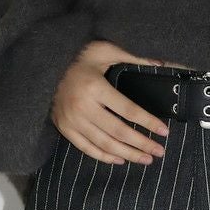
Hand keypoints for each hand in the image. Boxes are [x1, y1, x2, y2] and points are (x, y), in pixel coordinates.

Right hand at [51, 41, 170, 164]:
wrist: (45, 66)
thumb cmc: (79, 57)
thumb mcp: (104, 50)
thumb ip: (131, 56)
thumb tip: (161, 62)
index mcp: (95, 87)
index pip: (128, 110)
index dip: (148, 122)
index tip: (164, 131)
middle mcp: (83, 107)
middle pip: (119, 132)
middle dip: (142, 144)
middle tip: (159, 152)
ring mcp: (73, 121)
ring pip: (105, 145)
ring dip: (128, 155)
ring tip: (146, 159)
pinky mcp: (65, 129)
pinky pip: (88, 149)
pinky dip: (105, 157)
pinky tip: (121, 160)